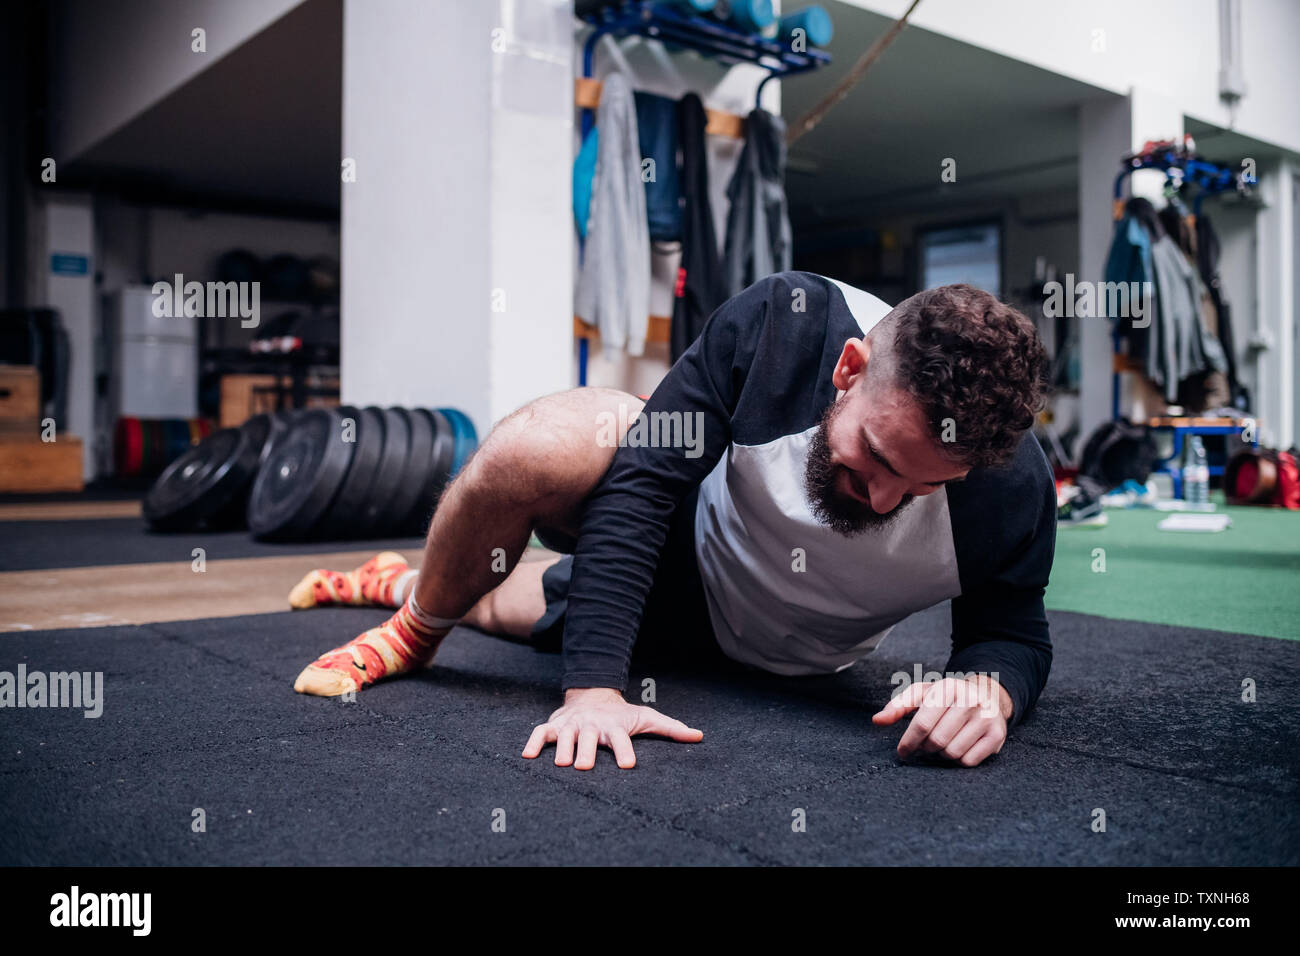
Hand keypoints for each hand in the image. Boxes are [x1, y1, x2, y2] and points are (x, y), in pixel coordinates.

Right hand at [521, 687, 703, 769]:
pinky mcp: (556, 725)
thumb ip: (671, 729)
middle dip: (587, 751)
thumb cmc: (622, 714)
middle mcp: (592, 726)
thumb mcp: (647, 718)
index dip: (624, 750)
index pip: (621, 738)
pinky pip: (541, 733)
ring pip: (565, 736)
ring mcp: (572, 725)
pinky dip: (533, 742)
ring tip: (560, 764)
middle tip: (585, 766)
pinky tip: (527, 757)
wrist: (593, 695)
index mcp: (615, 726)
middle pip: (589, 739)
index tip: (628, 764)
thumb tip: (699, 736)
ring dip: (562, 748)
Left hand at [871, 675, 1010, 766]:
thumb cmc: (947, 697)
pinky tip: (959, 747)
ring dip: (942, 754)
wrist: (987, 695)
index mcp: (948, 687)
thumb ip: (898, 706)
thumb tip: (877, 721)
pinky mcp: (997, 735)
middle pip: (936, 741)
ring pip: (952, 753)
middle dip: (925, 748)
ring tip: (942, 743)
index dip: (908, 742)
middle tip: (925, 745)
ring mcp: (986, 718)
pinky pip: (969, 761)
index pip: (922, 724)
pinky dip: (959, 760)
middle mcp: (970, 700)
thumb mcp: (923, 694)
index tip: (902, 752)